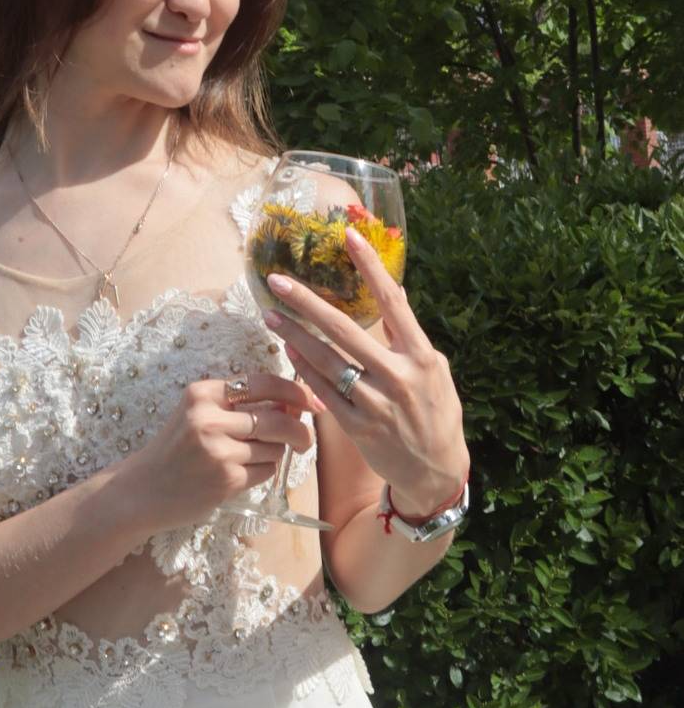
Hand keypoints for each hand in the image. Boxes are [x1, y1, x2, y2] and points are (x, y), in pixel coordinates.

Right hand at [126, 372, 318, 531]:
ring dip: (275, 453)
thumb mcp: (198, 413)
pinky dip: (264, 472)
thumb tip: (295, 404)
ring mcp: (218, 450)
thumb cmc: (176, 449)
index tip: (312, 401)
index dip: (295, 392)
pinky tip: (241, 473)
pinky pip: (267, 471)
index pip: (263, 384)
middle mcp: (209, 418)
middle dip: (300, 430)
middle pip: (278, 419)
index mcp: (203, 393)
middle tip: (305, 439)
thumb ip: (239, 405)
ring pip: (275, 447)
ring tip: (251, 458)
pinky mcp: (226, 479)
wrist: (144, 489)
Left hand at [263, 226, 468, 514]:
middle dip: (307, 302)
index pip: (392, 301)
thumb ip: (408, 335)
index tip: (349, 236)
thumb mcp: (434, 369)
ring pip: (325, 361)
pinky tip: (288, 351)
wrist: (435, 471)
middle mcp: (398, 376)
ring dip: (294, 335)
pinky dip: (303, 370)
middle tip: (277, 281)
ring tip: (270, 314)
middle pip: (344, 330)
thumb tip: (394, 293)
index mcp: (421, 356)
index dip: (370, 267)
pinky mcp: (356, 426)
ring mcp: (375, 403)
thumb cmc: (437, 412)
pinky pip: (322, 391)